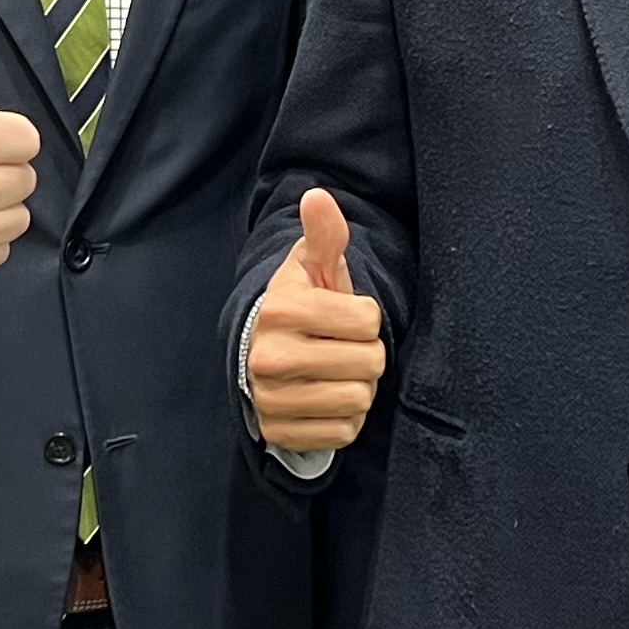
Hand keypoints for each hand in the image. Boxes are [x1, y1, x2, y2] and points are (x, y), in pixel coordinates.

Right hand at [246, 190, 382, 450]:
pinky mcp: (279, 432)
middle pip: (369, 363)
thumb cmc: (300, 307)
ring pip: (358, 400)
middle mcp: (270, 356)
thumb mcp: (312, 267)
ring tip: (335, 373)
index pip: (369, 321)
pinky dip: (344, 419)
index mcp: (282, 309)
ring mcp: (271, 399)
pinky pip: (344, 432)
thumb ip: (324, 234)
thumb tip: (318, 196)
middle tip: (342, 348)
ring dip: (358, 388)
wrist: (259, 355)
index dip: (366, 318)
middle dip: (366, 355)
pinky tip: (325, 399)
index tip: (343, 317)